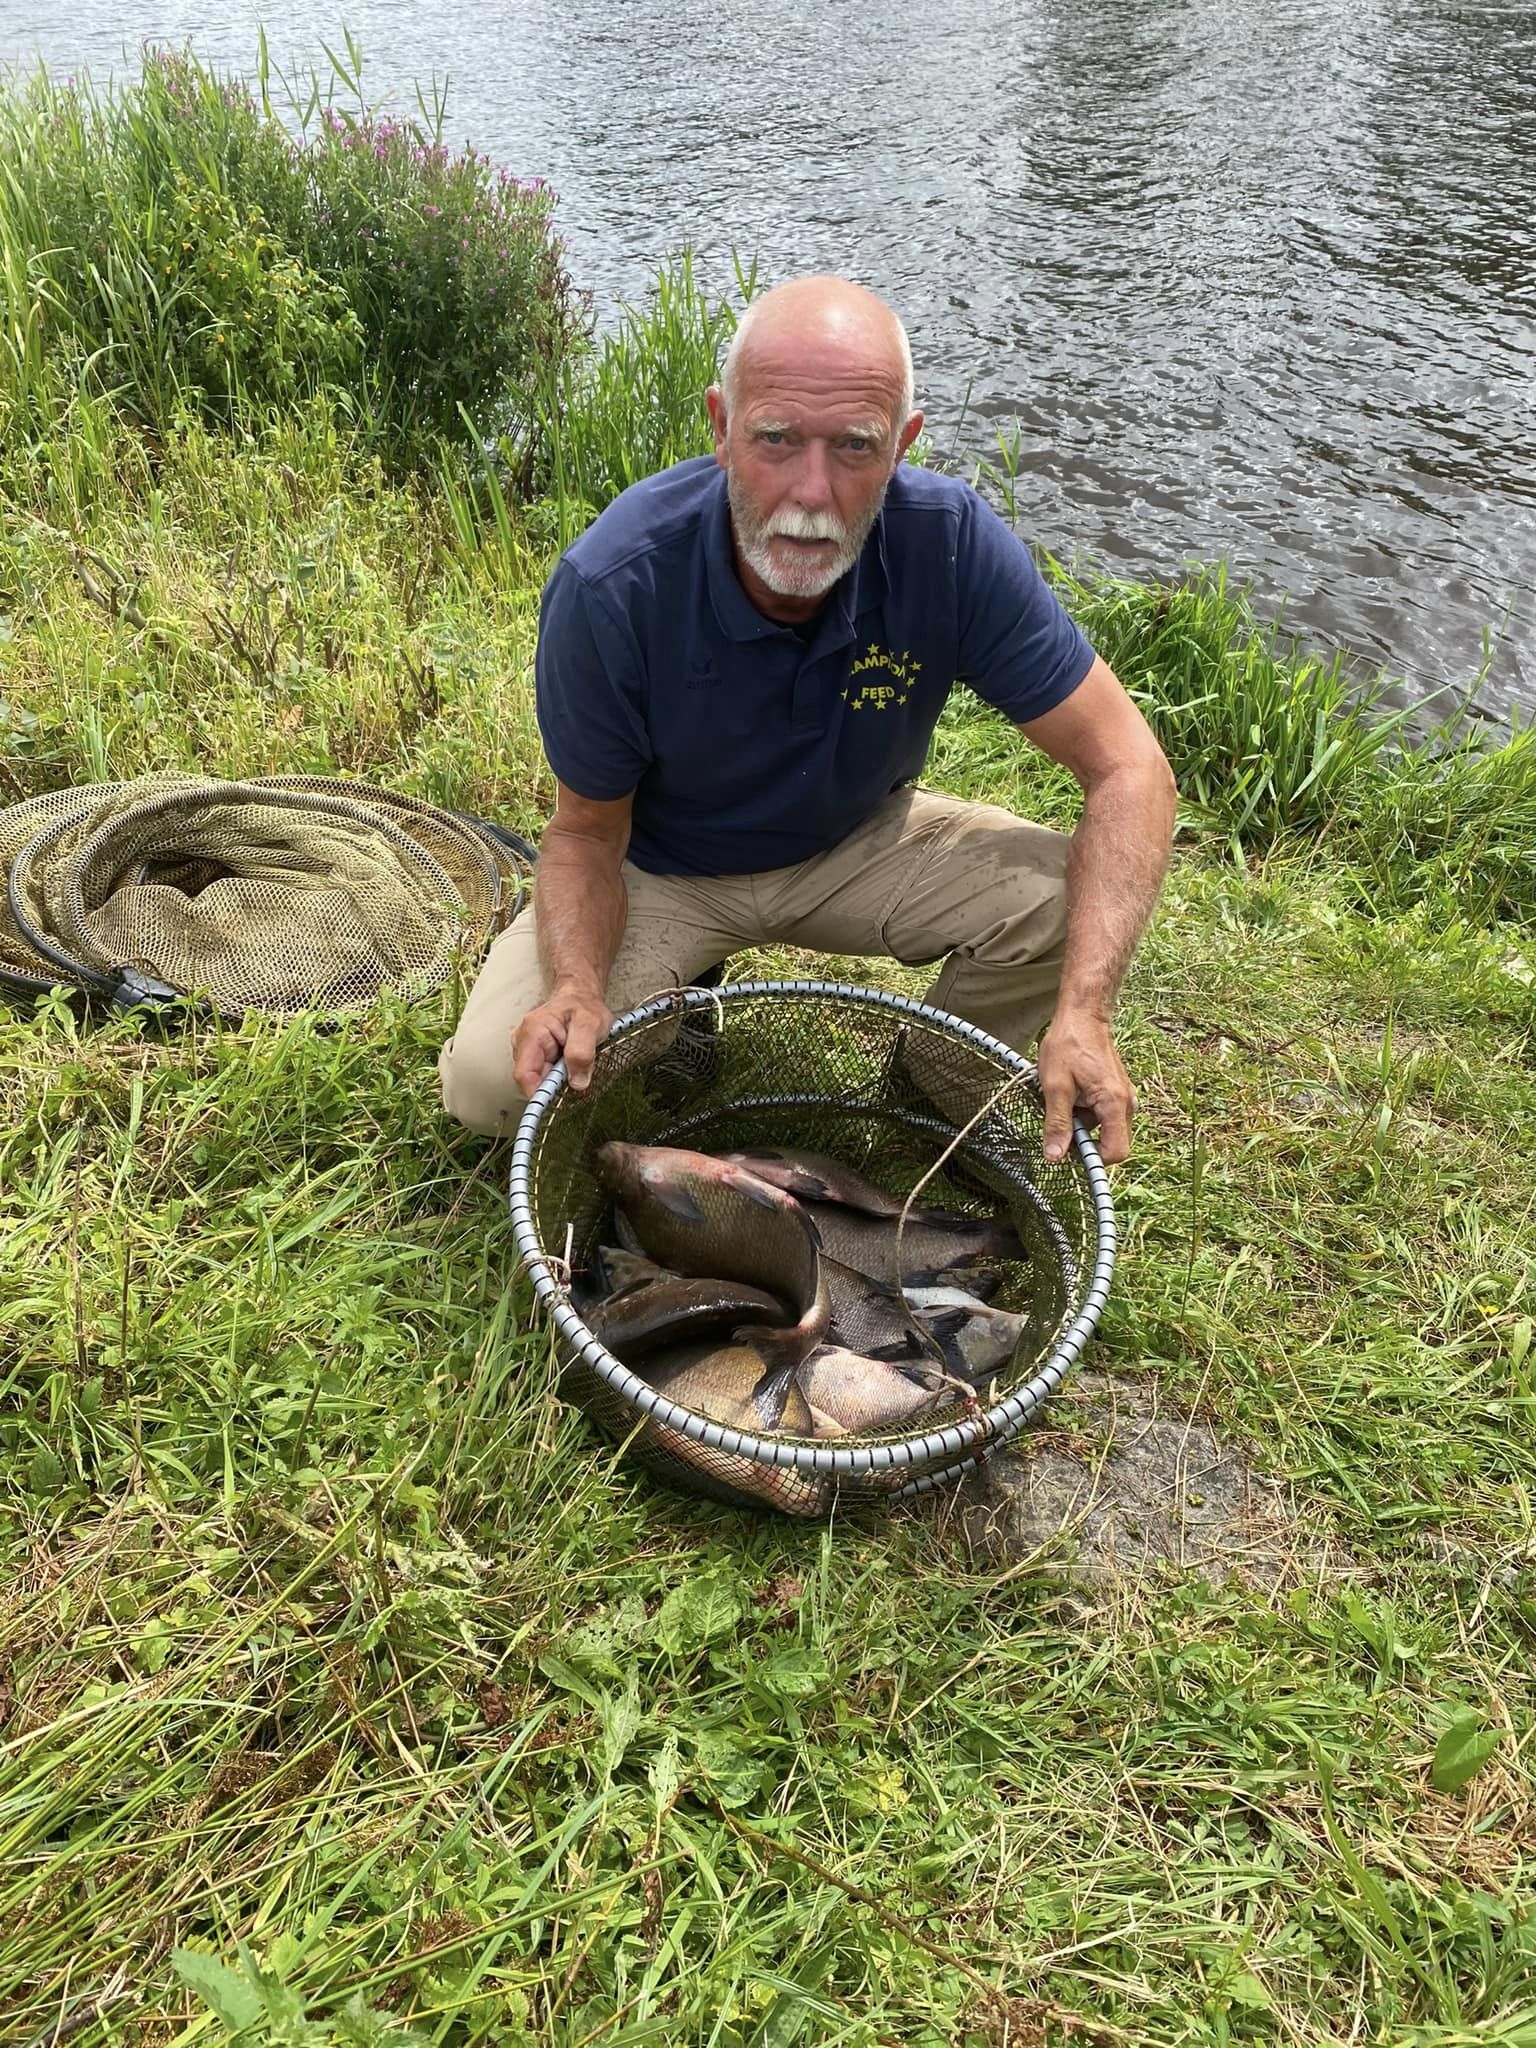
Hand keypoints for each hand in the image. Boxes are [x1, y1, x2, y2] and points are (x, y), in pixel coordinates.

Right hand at [512, 985, 613, 1097]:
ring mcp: (527, 1048)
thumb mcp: (591, 1025)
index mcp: (533, 1032)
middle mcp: (523, 1041)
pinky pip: (543, 1074)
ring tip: (575, 1063)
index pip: (524, 1074)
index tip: (556, 1103)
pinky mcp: (534, 1055)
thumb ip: (582, 1052)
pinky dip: (558, 1075)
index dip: (538, 1093)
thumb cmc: (584, 1006)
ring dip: (557, 1080)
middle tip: (577, 1074)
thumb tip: (577, 1083)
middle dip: (554, 1084)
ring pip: (538, 1078)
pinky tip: (568, 1064)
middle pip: (531, 1079)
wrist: (581, 995)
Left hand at [1036, 1010, 1136, 1163]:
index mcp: (1114, 1103)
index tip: (1069, 1151)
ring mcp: (1121, 1098)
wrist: (1082, 1016)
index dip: (1092, 1158)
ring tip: (1062, 1100)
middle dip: (1083, 1140)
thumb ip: (1057, 1124)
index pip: (1116, 1151)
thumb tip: (1054, 1157)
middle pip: (1110, 1143)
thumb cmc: (1069, 1044)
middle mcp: (1125, 1104)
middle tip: (1060, 1122)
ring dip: (1080, 1124)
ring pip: (1102, 1130)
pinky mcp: (1114, 1093)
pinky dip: (1083, 1112)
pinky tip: (1069, 1094)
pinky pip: (1100, 1116)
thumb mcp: (1055, 1087)